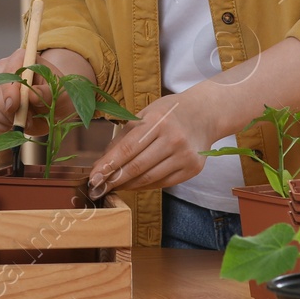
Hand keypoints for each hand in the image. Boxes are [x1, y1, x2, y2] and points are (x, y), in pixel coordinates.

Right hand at [0, 48, 61, 133]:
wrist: (54, 109)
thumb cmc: (58, 96)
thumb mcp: (59, 94)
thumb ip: (47, 93)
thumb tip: (31, 94)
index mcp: (22, 59)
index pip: (8, 70)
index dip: (8, 89)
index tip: (14, 106)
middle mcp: (4, 69)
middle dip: (9, 110)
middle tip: (27, 120)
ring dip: (4, 119)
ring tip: (24, 123)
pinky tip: (12, 126)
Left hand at [87, 89, 220, 198]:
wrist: (205, 114)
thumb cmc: (170, 112)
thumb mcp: (146, 114)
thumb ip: (125, 136)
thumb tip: (103, 162)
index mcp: (158, 121)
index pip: (127, 148)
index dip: (108, 165)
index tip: (93, 176)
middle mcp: (173, 139)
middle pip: (137, 166)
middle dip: (114, 179)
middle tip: (98, 186)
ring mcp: (184, 155)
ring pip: (149, 178)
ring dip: (128, 185)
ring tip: (115, 186)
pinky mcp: (192, 168)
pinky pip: (163, 183)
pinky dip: (146, 185)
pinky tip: (134, 184)